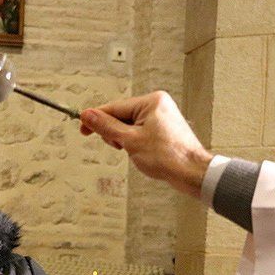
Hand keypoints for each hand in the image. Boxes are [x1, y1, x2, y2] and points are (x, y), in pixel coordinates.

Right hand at [79, 91, 212, 197]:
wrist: (192, 173)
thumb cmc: (169, 156)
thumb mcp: (130, 141)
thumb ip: (107, 127)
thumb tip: (88, 115)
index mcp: (151, 101)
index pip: (115, 107)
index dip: (96, 119)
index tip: (83, 127)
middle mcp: (158, 105)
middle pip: (122, 116)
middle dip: (116, 134)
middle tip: (121, 147)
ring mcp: (162, 117)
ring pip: (130, 126)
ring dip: (126, 140)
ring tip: (138, 153)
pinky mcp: (164, 130)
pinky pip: (141, 133)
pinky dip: (136, 143)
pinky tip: (143, 154)